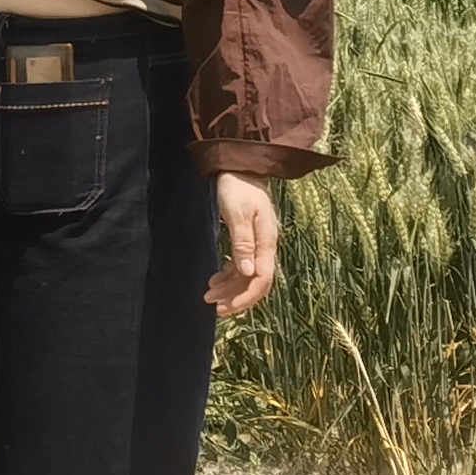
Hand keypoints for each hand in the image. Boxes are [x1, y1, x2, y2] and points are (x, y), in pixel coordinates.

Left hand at [209, 171, 280, 317]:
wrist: (240, 166)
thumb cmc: (238, 187)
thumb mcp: (238, 214)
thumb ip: (242, 243)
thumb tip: (248, 273)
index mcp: (267, 242)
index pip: (261, 280)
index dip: (245, 298)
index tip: (225, 308)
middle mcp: (265, 246)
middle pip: (255, 283)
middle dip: (235, 298)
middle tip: (213, 307)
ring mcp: (258, 244)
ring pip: (247, 276)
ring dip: (230, 288)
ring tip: (208, 295)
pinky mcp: (249, 239)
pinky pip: (242, 265)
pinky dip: (229, 275)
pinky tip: (215, 280)